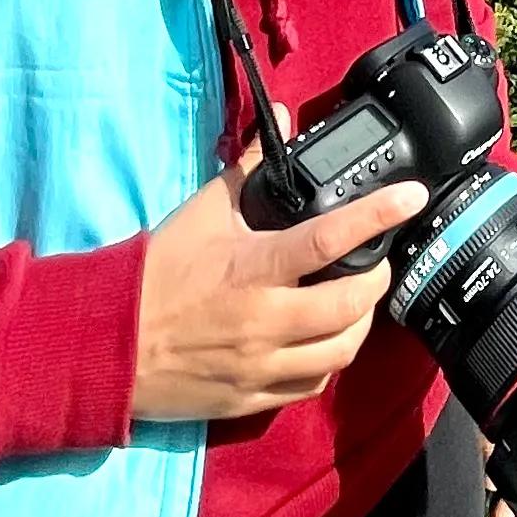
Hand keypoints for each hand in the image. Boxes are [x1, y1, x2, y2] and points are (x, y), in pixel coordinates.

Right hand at [129, 157, 428, 423]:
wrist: (105, 342)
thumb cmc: (153, 274)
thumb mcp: (201, 212)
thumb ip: (247, 167)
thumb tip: (281, 120)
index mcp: (254, 268)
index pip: (333, 238)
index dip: (380, 214)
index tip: (411, 197)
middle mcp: (264, 319)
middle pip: (351, 305)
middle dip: (378, 280)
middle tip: (377, 261)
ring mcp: (259, 364)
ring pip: (339, 352)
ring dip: (359, 325)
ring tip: (357, 302)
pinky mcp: (250, 397)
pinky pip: (309, 385)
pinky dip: (328, 361)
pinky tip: (325, 342)